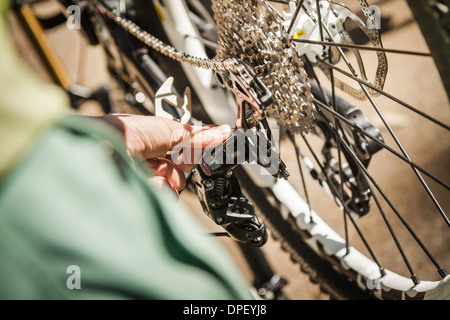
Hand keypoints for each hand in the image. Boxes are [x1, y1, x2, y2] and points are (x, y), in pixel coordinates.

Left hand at [101, 114, 231, 194]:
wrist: (94, 154)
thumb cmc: (118, 134)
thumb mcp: (163, 129)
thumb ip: (194, 135)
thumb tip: (221, 132)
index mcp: (149, 139)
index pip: (182, 144)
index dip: (200, 144)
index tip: (220, 143)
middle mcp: (146, 159)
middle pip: (180, 165)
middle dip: (181, 162)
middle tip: (176, 156)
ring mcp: (142, 179)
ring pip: (174, 184)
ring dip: (168, 177)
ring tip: (153, 170)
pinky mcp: (141, 197)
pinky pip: (164, 197)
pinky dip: (160, 189)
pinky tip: (147, 182)